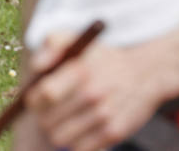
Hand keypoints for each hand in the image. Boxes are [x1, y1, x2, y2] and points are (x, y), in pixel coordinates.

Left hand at [24, 33, 165, 150]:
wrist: (145, 72)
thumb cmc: (100, 57)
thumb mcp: (75, 38)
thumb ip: (51, 45)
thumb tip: (37, 67)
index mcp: (80, 70)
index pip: (46, 94)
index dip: (34, 99)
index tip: (35, 98)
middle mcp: (93, 94)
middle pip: (48, 121)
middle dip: (42, 116)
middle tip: (49, 109)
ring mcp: (105, 116)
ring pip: (59, 138)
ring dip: (56, 130)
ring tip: (64, 118)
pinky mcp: (115, 133)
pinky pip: (79, 148)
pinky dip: (75, 141)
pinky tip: (81, 126)